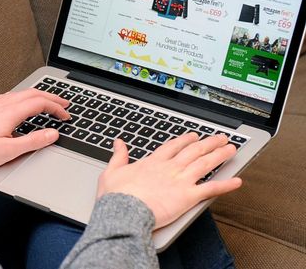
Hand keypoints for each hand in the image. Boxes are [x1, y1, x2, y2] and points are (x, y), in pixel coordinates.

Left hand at [0, 88, 69, 170]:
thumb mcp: (9, 151)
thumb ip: (33, 141)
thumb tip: (52, 134)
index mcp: (10, 112)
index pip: (40, 103)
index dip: (57, 108)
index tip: (66, 115)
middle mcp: (1, 104)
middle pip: (32, 93)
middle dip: (51, 97)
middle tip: (64, 103)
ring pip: (20, 94)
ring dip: (38, 96)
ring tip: (47, 102)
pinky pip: (9, 97)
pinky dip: (23, 98)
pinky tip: (20, 105)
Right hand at [97, 132, 241, 229]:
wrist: (124, 211)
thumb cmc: (116, 195)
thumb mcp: (112, 171)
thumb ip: (118, 156)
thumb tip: (118, 143)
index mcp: (153, 162)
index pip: (173, 146)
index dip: (185, 140)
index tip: (194, 136)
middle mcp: (170, 168)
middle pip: (194, 151)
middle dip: (209, 143)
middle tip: (220, 138)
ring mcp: (180, 181)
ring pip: (205, 164)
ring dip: (219, 155)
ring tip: (231, 149)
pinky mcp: (188, 197)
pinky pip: (211, 189)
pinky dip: (226, 185)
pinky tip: (237, 181)